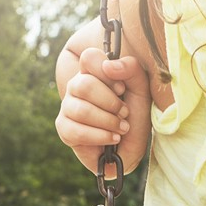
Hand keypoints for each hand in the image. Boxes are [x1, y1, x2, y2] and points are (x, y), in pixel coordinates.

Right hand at [55, 47, 151, 176]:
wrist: (131, 147)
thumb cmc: (135, 116)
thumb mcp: (142, 90)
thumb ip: (131, 70)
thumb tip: (109, 65)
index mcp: (93, 72)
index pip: (89, 58)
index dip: (106, 74)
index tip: (121, 89)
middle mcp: (76, 86)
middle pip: (84, 85)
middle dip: (110, 103)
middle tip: (124, 113)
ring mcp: (68, 107)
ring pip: (81, 110)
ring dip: (108, 122)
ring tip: (121, 128)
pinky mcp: (64, 128)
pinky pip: (76, 131)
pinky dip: (100, 137)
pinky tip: (112, 138)